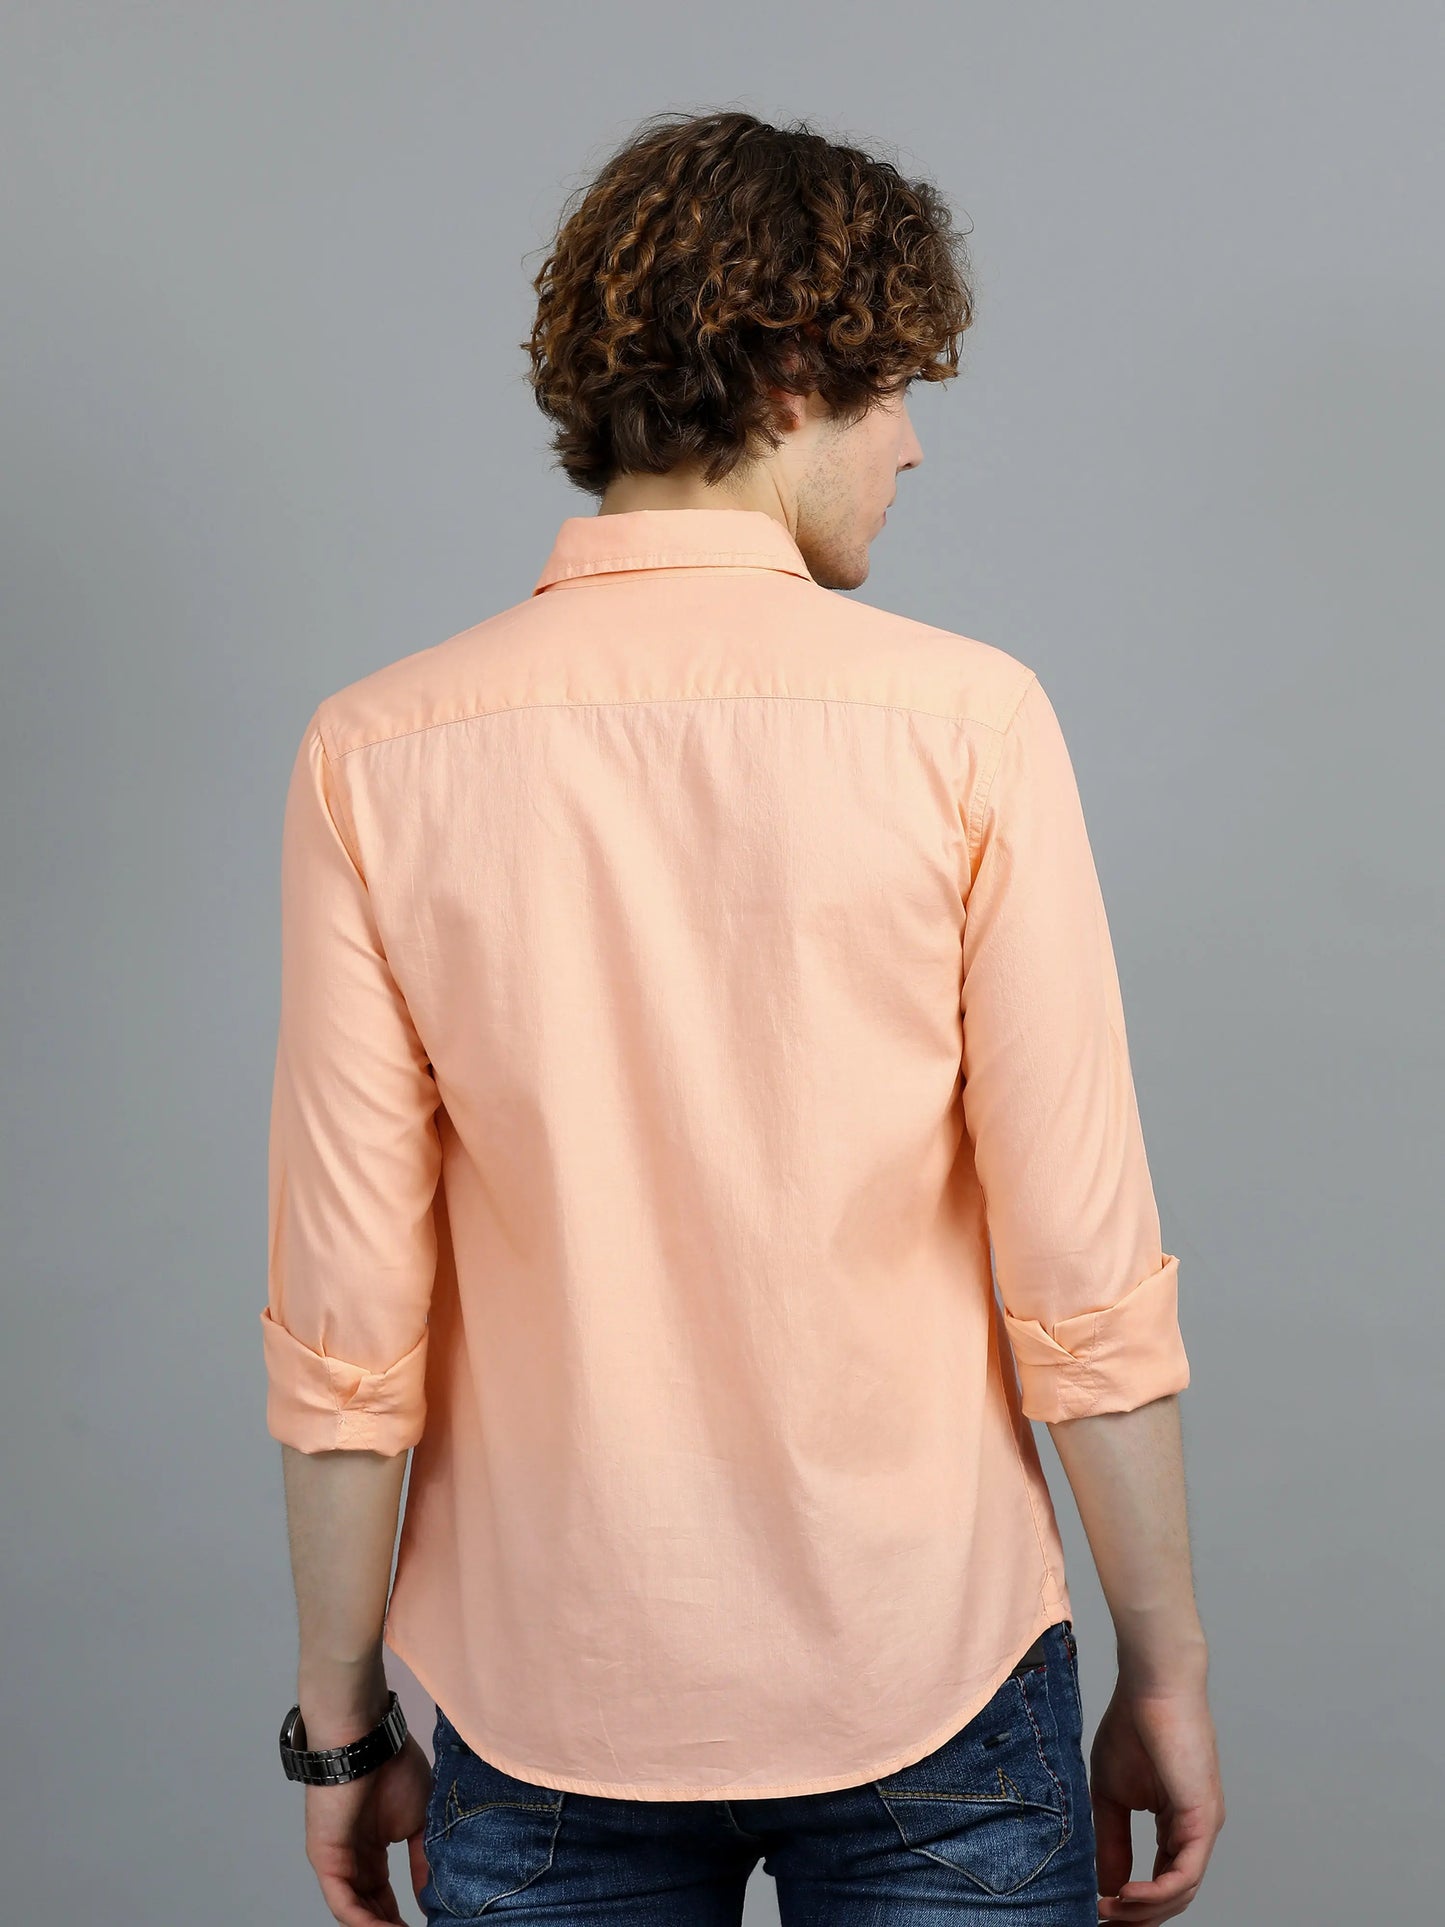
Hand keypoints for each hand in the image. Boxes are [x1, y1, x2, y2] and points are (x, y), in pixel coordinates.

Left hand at [304, 1733, 433, 1924]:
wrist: (365, 1741)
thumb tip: (430, 1895)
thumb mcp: (419, 1820)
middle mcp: (352, 1861)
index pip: (382, 1896)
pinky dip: (364, 1921)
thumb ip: (421, 1859)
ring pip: (355, 1911)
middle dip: (389, 1926)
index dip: (400, 1917)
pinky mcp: (326, 1861)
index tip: (426, 1926)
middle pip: (368, 1909)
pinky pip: (344, 1902)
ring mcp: (337, 1862)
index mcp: (371, 1850)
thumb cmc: (393, 1768)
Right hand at [1090, 1674, 1224, 1922]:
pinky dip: (1156, 1893)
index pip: (1162, 1882)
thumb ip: (1112, 1840)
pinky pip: (1185, 1874)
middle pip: (1174, 1897)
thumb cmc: (1132, 1727)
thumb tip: (1105, 1885)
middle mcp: (1196, 1832)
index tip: (1099, 1914)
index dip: (1132, 1906)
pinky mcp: (1203, 1819)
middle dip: (1138, 1918)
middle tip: (1103, 1924)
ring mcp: (1203, 1827)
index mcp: (1177, 1825)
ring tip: (1108, 1910)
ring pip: (1180, 1893)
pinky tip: (1126, 1894)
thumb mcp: (1112, 1794)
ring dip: (1143, 1910)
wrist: (1150, 1686)